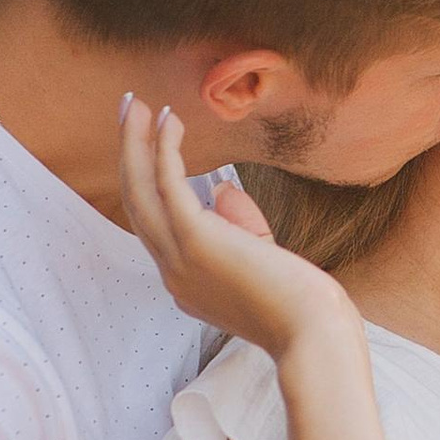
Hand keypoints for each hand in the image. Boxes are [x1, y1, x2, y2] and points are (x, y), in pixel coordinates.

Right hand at [117, 97, 355, 360]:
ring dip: (134, 143)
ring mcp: (179, 259)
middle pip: (136, 204)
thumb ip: (240, 224)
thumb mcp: (262, 258)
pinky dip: (163, 149)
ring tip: (133, 103)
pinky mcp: (196, 241)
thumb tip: (221, 188)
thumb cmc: (301, 304)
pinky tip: (168, 120)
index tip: (152, 141)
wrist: (313, 335)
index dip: (149, 180)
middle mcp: (173, 272)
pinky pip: (168, 185)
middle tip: (127, 111)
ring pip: (140, 192)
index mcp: (186, 282)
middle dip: (128, 154)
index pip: (155, 226)